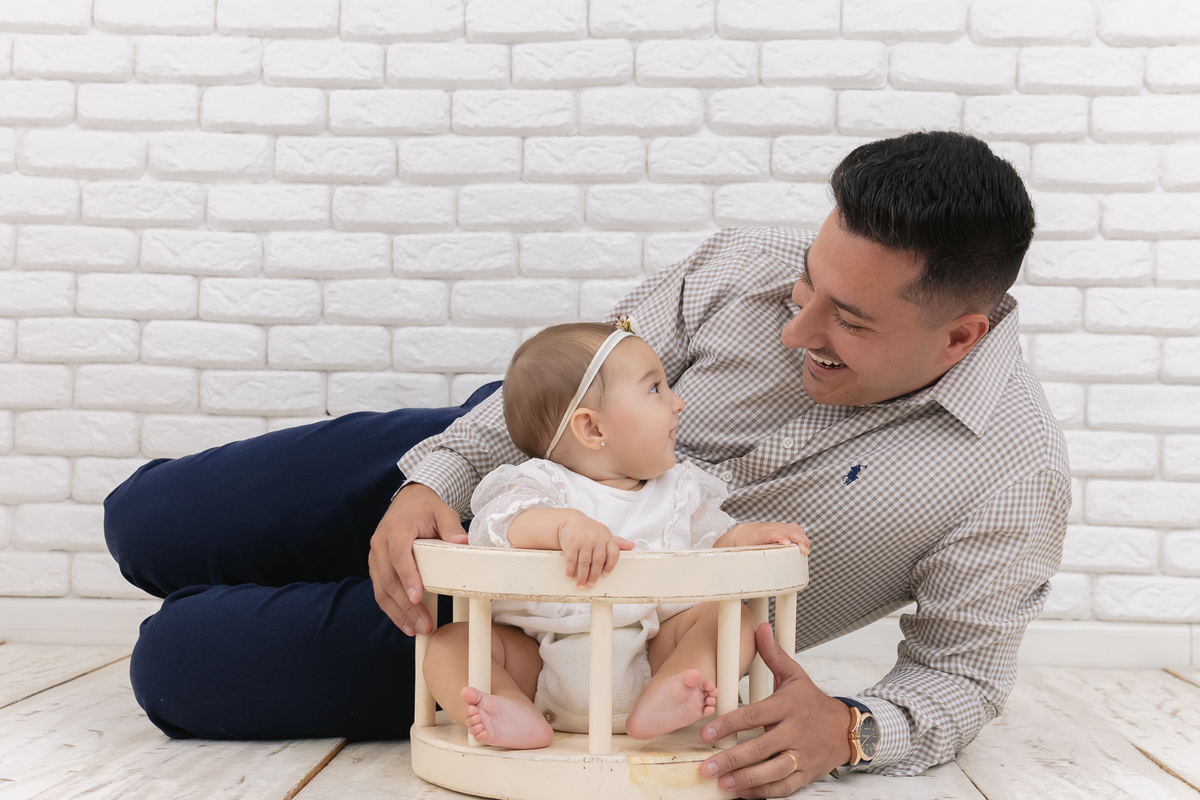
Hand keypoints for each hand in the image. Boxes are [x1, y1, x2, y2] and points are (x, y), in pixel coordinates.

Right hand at [368, 483, 466, 636]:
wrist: (407, 501)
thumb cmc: (426, 508)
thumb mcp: (442, 511)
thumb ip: (451, 527)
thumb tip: (462, 542)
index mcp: (396, 528)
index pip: (399, 556)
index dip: (407, 577)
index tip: (417, 597)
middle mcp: (380, 543)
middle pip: (389, 579)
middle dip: (406, 606)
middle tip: (423, 624)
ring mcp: (375, 556)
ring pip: (382, 590)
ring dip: (398, 612)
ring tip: (416, 629)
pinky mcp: (376, 567)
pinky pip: (381, 591)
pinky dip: (392, 609)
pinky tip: (405, 623)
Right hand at [557, 514, 634, 588]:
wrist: (571, 521)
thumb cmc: (590, 530)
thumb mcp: (604, 534)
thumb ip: (617, 542)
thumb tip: (632, 545)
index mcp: (607, 538)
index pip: (613, 554)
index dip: (611, 566)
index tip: (605, 575)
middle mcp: (596, 539)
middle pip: (598, 561)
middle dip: (594, 576)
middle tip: (591, 585)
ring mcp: (583, 541)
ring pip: (584, 563)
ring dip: (582, 576)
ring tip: (581, 585)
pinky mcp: (571, 542)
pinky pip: (571, 559)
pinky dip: (570, 570)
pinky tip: (570, 576)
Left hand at [700, 623, 851, 797]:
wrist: (847, 728)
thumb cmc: (813, 702)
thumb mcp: (794, 675)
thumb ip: (773, 655)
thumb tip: (760, 627)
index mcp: (788, 706)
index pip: (754, 715)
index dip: (729, 725)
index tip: (706, 733)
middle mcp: (795, 731)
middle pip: (761, 747)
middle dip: (732, 758)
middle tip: (707, 766)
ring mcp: (802, 755)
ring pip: (773, 770)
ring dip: (746, 779)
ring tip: (722, 782)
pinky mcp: (807, 773)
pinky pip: (785, 786)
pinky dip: (764, 792)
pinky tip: (743, 791)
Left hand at [729, 522, 810, 554]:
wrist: (745, 532)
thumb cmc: (746, 544)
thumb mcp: (746, 553)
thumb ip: (752, 562)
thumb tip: (757, 578)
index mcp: (758, 535)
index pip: (770, 533)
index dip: (779, 536)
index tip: (787, 543)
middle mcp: (769, 528)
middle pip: (786, 530)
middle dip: (797, 539)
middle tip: (804, 551)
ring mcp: (776, 526)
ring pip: (792, 528)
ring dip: (802, 538)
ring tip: (806, 550)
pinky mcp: (782, 526)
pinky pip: (795, 528)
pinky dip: (802, 535)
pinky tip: (805, 544)